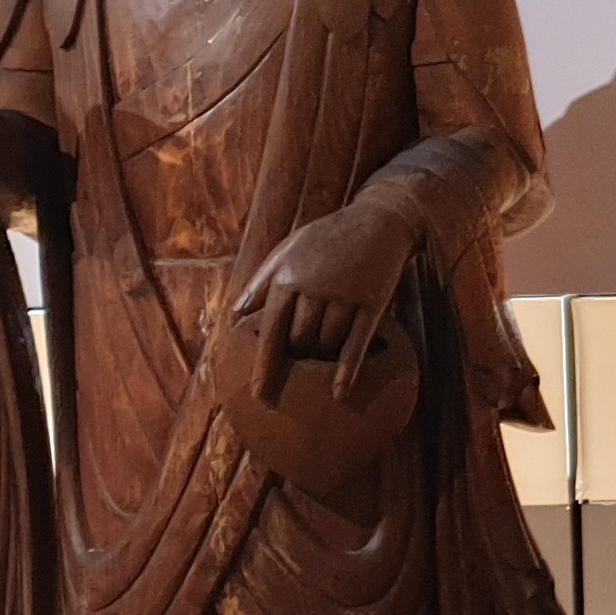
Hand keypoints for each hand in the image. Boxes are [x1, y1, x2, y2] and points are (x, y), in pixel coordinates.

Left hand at [234, 200, 418, 399]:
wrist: (379, 220)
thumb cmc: (327, 235)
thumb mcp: (289, 248)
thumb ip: (261, 279)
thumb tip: (236, 312)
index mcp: (287, 277)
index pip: (271, 331)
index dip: (264, 365)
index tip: (257, 394)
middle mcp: (313, 288)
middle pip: (300, 341)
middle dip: (300, 354)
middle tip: (305, 356)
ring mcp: (344, 296)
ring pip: (327, 342)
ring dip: (323, 354)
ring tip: (325, 352)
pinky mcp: (372, 303)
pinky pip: (356, 344)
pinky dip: (346, 371)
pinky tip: (339, 393)